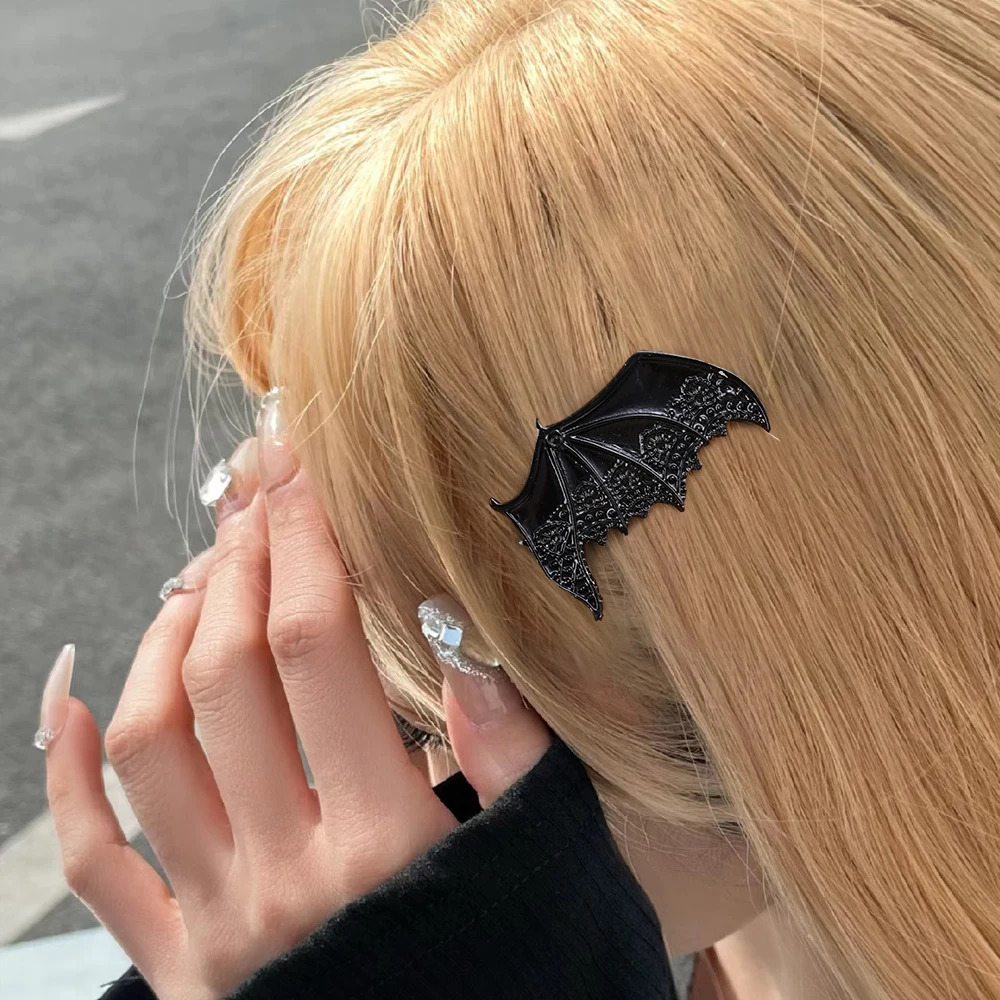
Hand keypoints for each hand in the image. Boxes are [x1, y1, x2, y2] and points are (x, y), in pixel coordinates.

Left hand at [39, 388, 552, 999]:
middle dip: (239, 560)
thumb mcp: (549, 867)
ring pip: (151, 746)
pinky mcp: (181, 969)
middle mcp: (286, 877)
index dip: (304, 543)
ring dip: (164, 637)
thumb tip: (467, 642)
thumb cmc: (516, 979)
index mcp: (386, 845)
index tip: (299, 476)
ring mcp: (218, 926)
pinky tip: (72, 699)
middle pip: (227, 674)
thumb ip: (515, 758)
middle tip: (254, 496)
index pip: (316, 647)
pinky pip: (101, 863)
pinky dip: (71, 776)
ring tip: (198, 574)